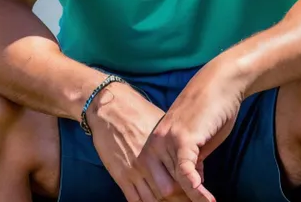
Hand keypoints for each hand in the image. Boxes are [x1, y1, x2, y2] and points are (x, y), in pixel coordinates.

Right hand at [88, 81, 189, 201]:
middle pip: (168, 190)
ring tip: (165, 197)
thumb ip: (172, 141)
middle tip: (181, 196)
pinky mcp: (120, 175)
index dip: (188, 183)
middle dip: (176, 196)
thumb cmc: (137, 111)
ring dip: (160, 200)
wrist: (109, 108)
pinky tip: (150, 198)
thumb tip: (187, 156)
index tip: (191, 185)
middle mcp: (149, 160)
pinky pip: (135, 199)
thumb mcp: (160, 121)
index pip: (180, 173)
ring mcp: (134, 169)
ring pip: (152, 198)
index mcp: (161, 145)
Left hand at [138, 55, 245, 201]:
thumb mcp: (196, 140)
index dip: (175, 197)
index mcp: (155, 144)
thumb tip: (192, 183)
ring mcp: (167, 140)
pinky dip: (197, 191)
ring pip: (176, 184)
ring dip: (194, 198)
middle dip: (182, 199)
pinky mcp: (182, 138)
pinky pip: (186, 173)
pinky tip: (208, 200)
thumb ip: (190, 160)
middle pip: (163, 187)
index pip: (156, 183)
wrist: (220, 81)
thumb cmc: (211, 109)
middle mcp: (155, 144)